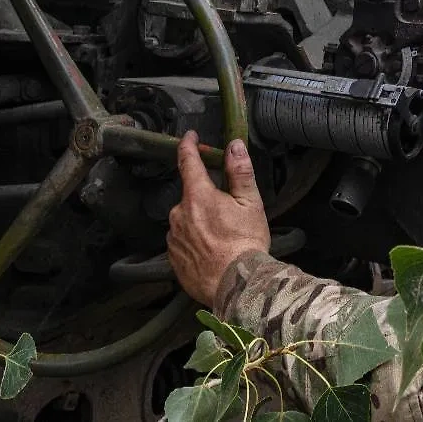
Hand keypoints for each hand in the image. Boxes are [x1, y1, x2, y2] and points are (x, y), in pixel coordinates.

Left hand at [167, 131, 269, 306]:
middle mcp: (178, 213)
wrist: (236, 285)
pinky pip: (182, 241)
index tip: (190, 137)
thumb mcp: (250, 203)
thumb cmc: (245, 242)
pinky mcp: (172, 258)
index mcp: (197, 196)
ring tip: (222, 236)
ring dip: (199, 221)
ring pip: (186, 219)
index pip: (187, 161)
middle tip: (228, 211)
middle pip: (190, 196)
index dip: (188, 145)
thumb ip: (239, 172)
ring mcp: (173, 237)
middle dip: (205, 197)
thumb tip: (233, 145)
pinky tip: (211, 250)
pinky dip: (195, 241)